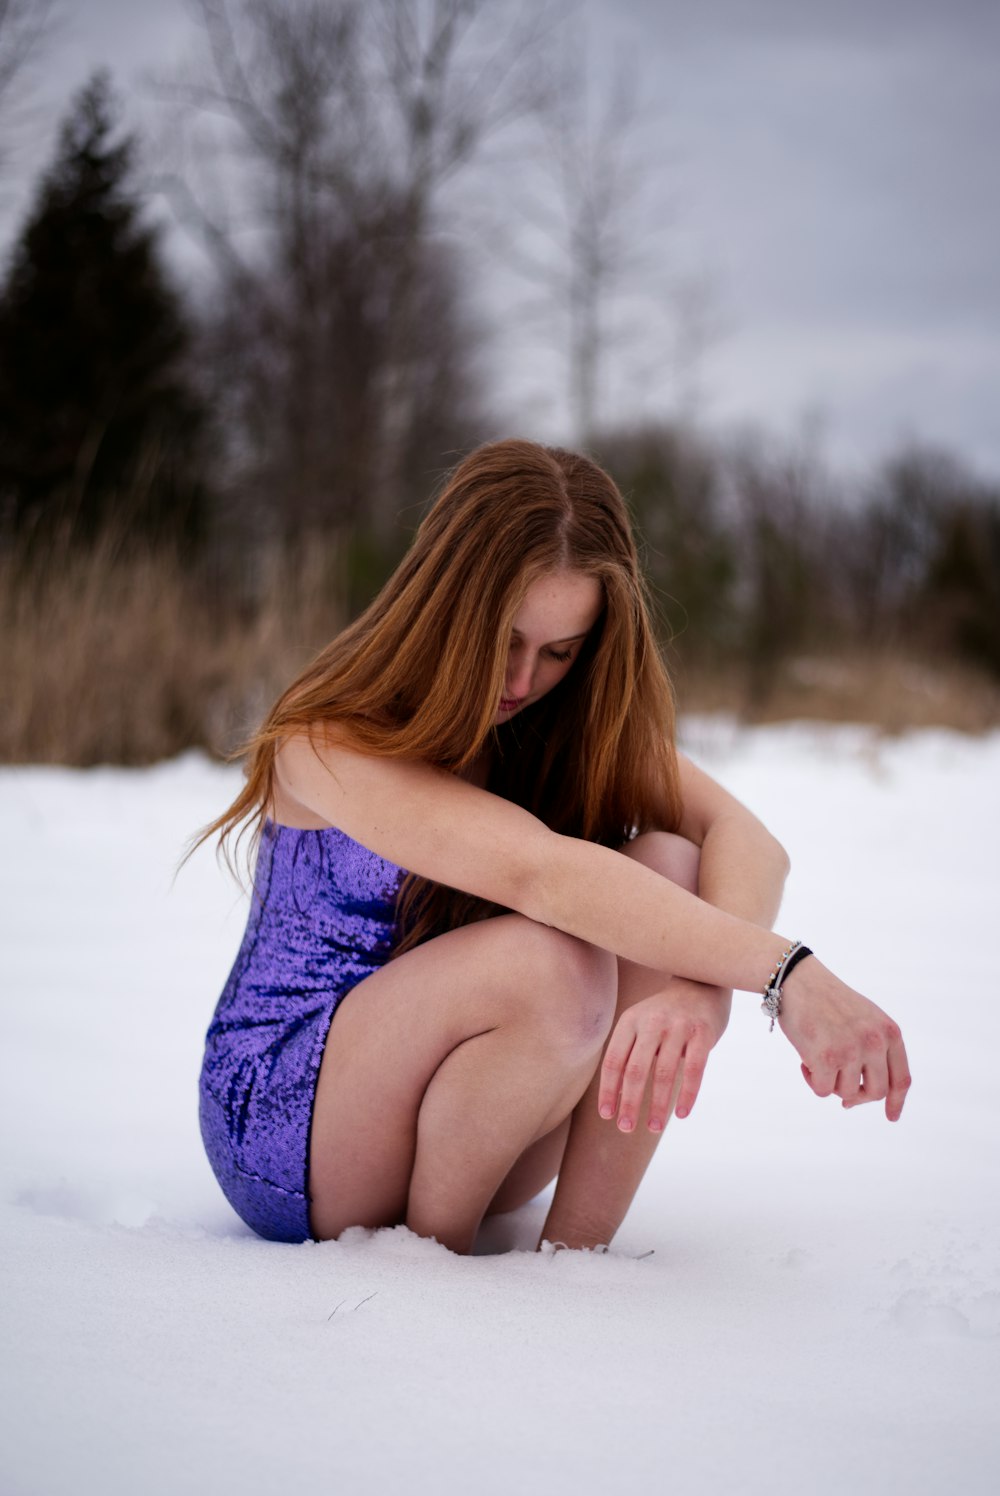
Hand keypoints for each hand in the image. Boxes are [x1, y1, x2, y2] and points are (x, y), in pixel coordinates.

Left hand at [598, 980, 731, 1132]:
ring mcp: (678, 1027)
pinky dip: (687, 1095)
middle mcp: (651, 1022)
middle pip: (635, 1071)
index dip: (608, 1090)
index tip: (607, 1114)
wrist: (702, 982)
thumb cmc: (666, 1014)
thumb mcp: (640, 1023)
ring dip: (658, 1106)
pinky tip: (682, 1114)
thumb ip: (629, 1052)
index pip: (613, 1061)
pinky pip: (695, 1070)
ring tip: (653, 1127)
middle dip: (630, 1103)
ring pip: (664, 1074)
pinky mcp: (703, 1033)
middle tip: (626, 1128)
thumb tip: (616, 1096)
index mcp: (630, 1020)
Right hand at [777, 958, 910, 1119]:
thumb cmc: (827, 1000)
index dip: (897, 1102)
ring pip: (847, 1093)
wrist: (798, 979)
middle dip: (858, 1097)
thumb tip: (862, 1094)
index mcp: (889, 1032)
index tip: (891, 1117)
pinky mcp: (827, 1058)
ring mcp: (852, 1050)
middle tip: (843, 1094)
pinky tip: (804, 1060)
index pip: (901, 1078)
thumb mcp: (864, 1018)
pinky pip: (823, 1090)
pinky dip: (812, 1080)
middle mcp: (875, 1042)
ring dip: (831, 1084)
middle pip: (876, 1092)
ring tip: (817, 1061)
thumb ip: (874, 1049)